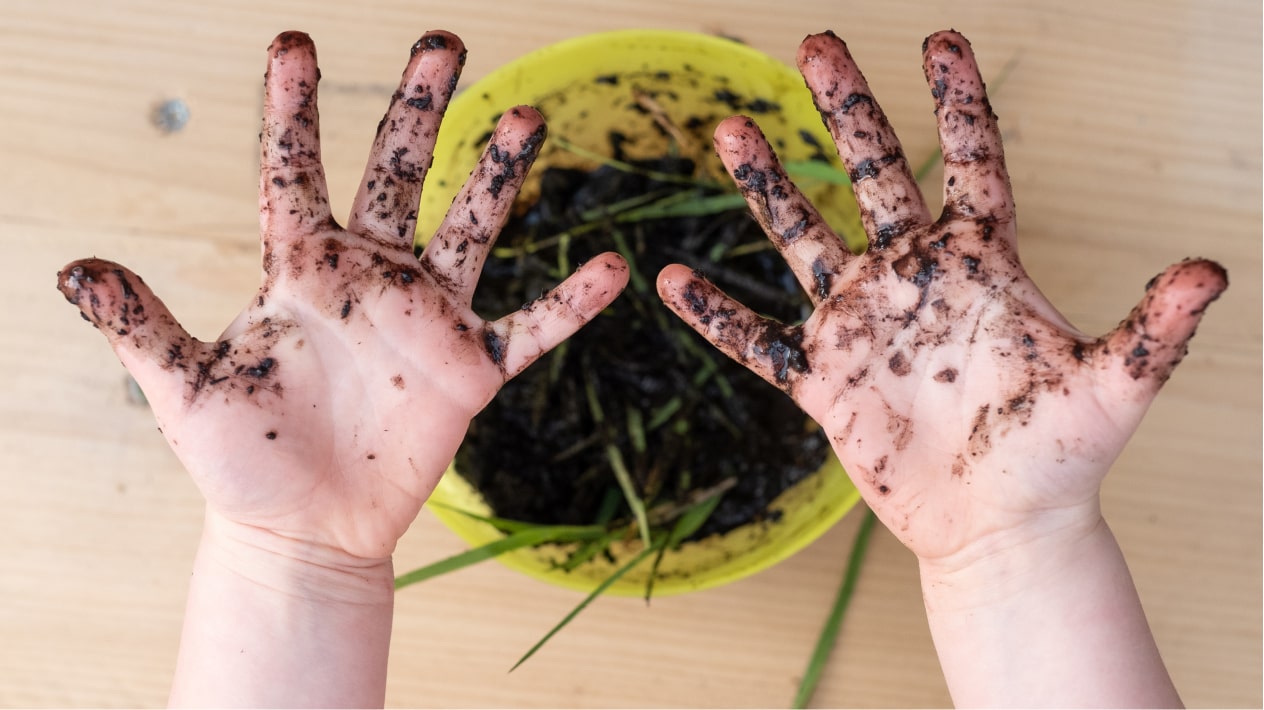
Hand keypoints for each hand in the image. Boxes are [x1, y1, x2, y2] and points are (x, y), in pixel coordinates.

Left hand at [57, 31, 628, 562]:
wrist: (301, 530)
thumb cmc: (241, 459)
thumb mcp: (184, 391)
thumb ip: (142, 327)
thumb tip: (74, 267)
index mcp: (300, 269)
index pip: (294, 172)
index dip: (291, 110)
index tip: (295, 44)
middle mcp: (370, 277)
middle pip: (400, 172)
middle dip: (420, 107)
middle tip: (445, 42)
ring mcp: (426, 320)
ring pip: (472, 229)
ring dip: (498, 176)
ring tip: (526, 117)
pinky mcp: (469, 371)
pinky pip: (530, 329)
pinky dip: (570, 304)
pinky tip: (614, 270)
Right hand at [657, 30, 1225, 564]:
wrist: (1001, 526)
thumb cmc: (1062, 456)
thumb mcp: (1112, 389)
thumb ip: (1151, 330)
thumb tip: (1210, 269)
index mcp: (980, 265)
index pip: (967, 164)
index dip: (955, 103)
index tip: (937, 40)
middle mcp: (914, 279)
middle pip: (870, 175)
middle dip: (842, 109)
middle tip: (812, 43)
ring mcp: (863, 326)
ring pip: (803, 240)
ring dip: (765, 189)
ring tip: (728, 132)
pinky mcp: (826, 382)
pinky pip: (759, 342)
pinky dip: (716, 316)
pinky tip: (669, 283)